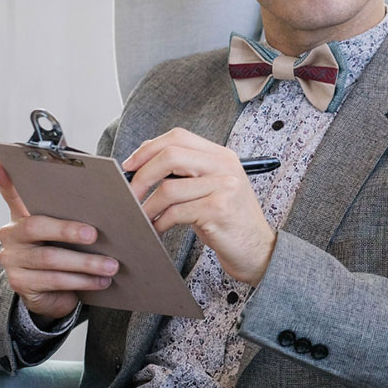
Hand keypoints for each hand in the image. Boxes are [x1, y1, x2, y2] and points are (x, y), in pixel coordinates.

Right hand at [0, 159, 117, 323]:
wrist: (52, 293)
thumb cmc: (65, 251)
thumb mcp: (66, 230)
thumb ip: (73, 210)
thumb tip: (100, 186)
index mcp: (22, 215)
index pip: (13, 193)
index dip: (5, 179)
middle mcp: (11, 235)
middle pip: (36, 227)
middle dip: (68, 230)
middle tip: (94, 234)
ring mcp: (13, 260)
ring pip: (50, 259)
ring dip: (85, 263)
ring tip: (111, 266)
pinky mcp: (21, 284)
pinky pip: (54, 281)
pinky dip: (81, 281)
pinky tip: (100, 281)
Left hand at [122, 128, 275, 286]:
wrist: (258, 250)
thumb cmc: (228, 221)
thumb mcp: (210, 188)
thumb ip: (186, 171)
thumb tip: (142, 158)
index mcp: (222, 155)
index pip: (178, 137)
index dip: (148, 149)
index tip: (130, 166)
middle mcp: (225, 166)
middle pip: (170, 155)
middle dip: (141, 175)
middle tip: (129, 194)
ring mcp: (224, 186)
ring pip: (169, 187)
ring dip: (147, 206)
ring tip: (142, 217)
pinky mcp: (219, 210)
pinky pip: (176, 212)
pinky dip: (160, 222)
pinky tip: (159, 229)